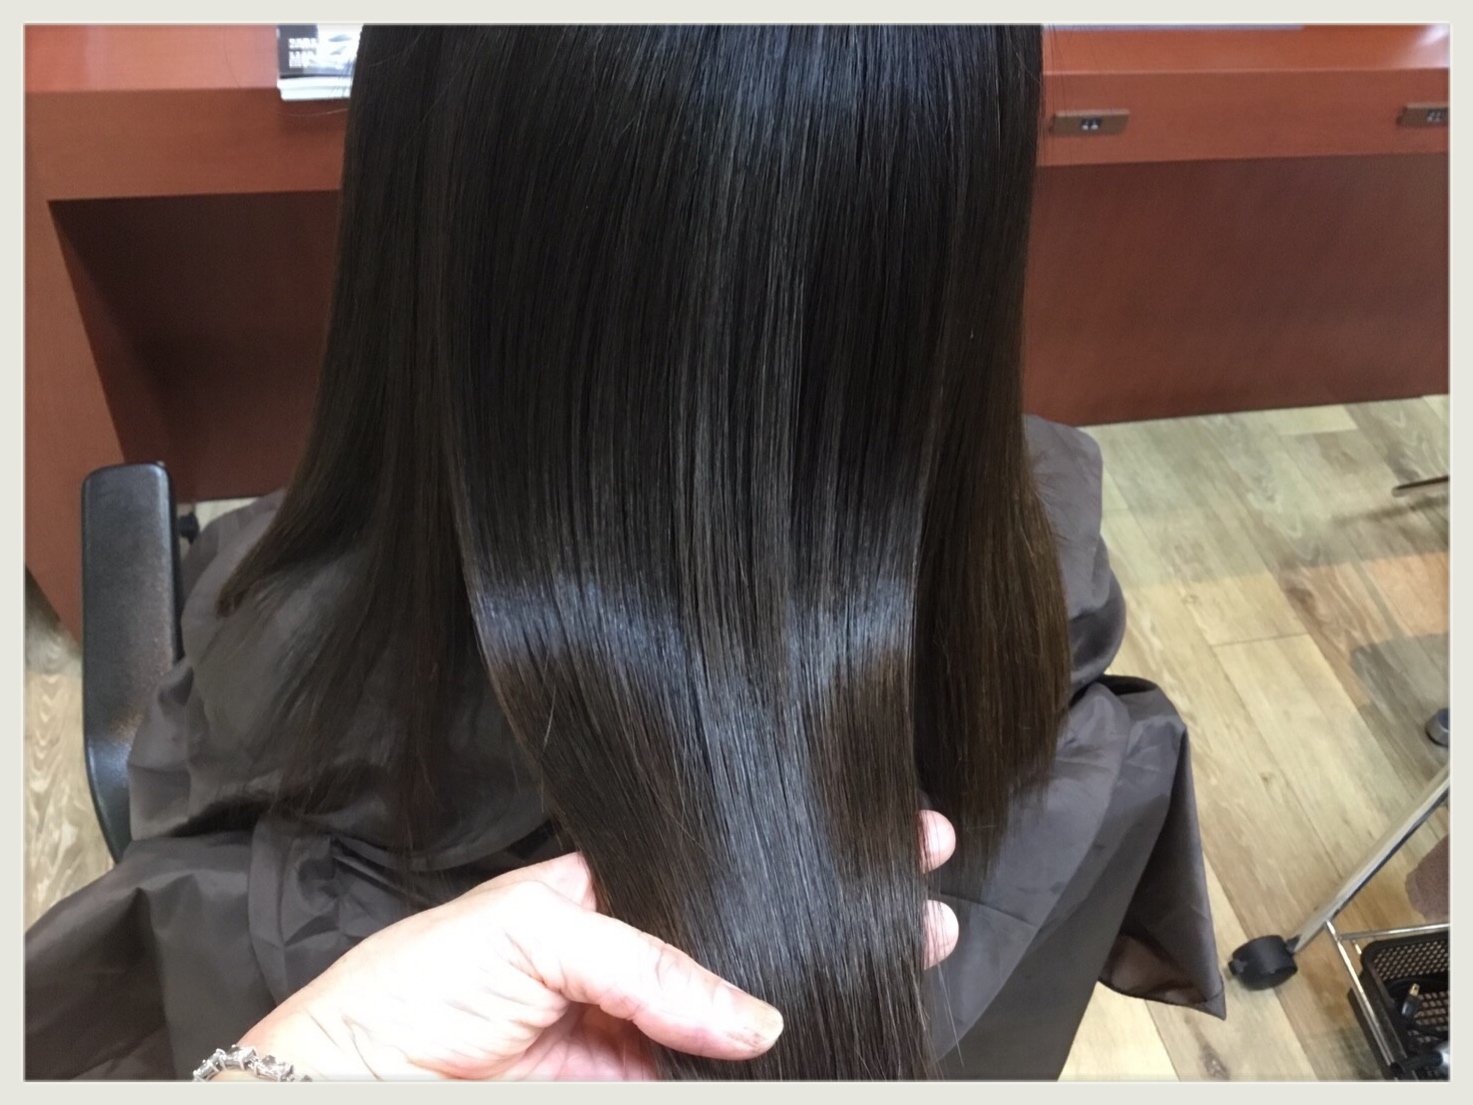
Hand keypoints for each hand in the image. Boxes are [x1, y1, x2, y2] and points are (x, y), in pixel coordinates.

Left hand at [234, 812, 959, 1080]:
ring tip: (906, 956)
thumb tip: (752, 1016)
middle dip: (836, 917)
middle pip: (753, 939)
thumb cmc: (415, 988)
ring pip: (751, 1014)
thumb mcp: (527, 931)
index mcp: (608, 899)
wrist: (353, 1086)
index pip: (717, 868)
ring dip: (825, 991)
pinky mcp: (640, 1089)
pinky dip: (776, 1059)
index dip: (788, 850)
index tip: (870, 831)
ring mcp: (645, 1035)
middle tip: (919, 903)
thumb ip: (645, 962)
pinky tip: (823, 1035)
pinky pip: (718, 1077)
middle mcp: (639, 966)